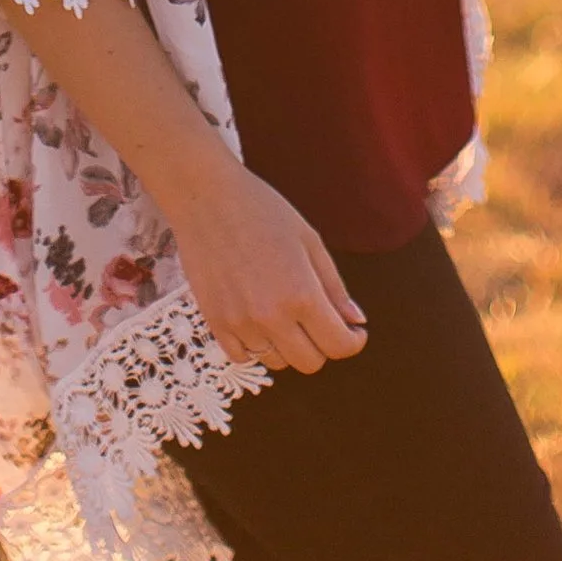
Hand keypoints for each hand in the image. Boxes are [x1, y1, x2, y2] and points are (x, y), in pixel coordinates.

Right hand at [170, 163, 367, 373]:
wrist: (205, 197)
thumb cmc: (262, 210)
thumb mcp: (309, 240)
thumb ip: (334, 286)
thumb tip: (356, 322)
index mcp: (302, 293)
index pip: (338, 345)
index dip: (352, 341)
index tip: (353, 331)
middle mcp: (272, 316)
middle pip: (310, 363)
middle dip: (323, 345)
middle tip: (319, 320)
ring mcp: (241, 323)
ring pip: (278, 362)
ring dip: (288, 346)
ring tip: (284, 313)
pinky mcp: (215, 323)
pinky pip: (244, 357)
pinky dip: (256, 346)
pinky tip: (258, 320)